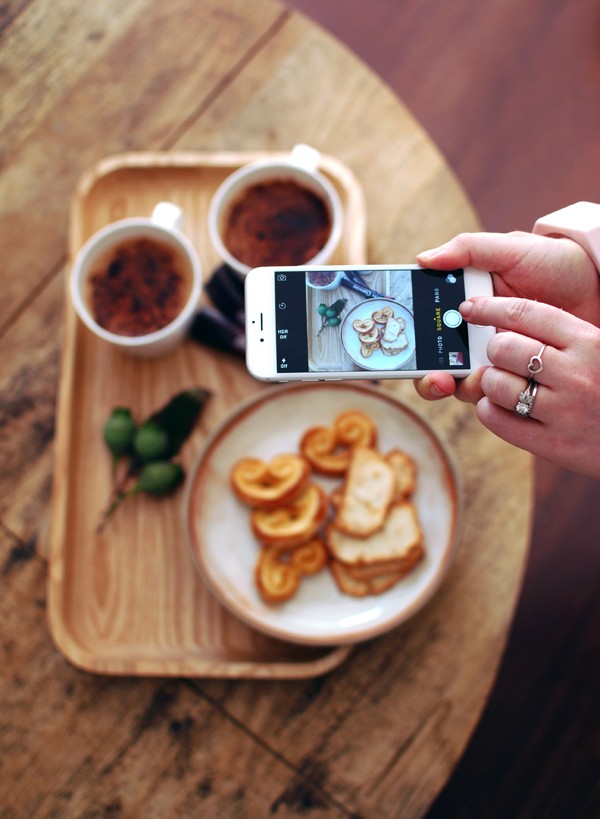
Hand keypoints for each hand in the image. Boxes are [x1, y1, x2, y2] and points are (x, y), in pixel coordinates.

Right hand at [414, 230, 599, 402]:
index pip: (425, 326)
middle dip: (429, 378)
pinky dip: (493, 393)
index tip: (404, 345)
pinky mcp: (517, 376)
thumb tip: (423, 259)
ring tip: (476, 376)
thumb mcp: (510, 249)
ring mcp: (494, 358)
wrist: (598, 284)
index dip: (408, 339)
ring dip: (461, 385)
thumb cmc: (554, 262)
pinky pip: (496, 394)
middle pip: (434, 364)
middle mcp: (471, 335)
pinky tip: (502, 381)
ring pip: (461, 383)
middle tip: (438, 378)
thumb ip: (467, 249)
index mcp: (462, 304)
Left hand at [453, 296, 599, 477]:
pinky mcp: (553, 444)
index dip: (490, 308)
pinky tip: (499, 407)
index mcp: (590, 342)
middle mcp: (576, 374)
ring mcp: (564, 411)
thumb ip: (565, 335)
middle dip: (493, 350)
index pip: (526, 313)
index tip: (471, 309)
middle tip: (500, 357)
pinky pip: (497, 419)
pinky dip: (489, 410)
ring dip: (490, 382)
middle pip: (504, 347)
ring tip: (504, 385)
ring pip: (496, 384)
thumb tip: (510, 319)